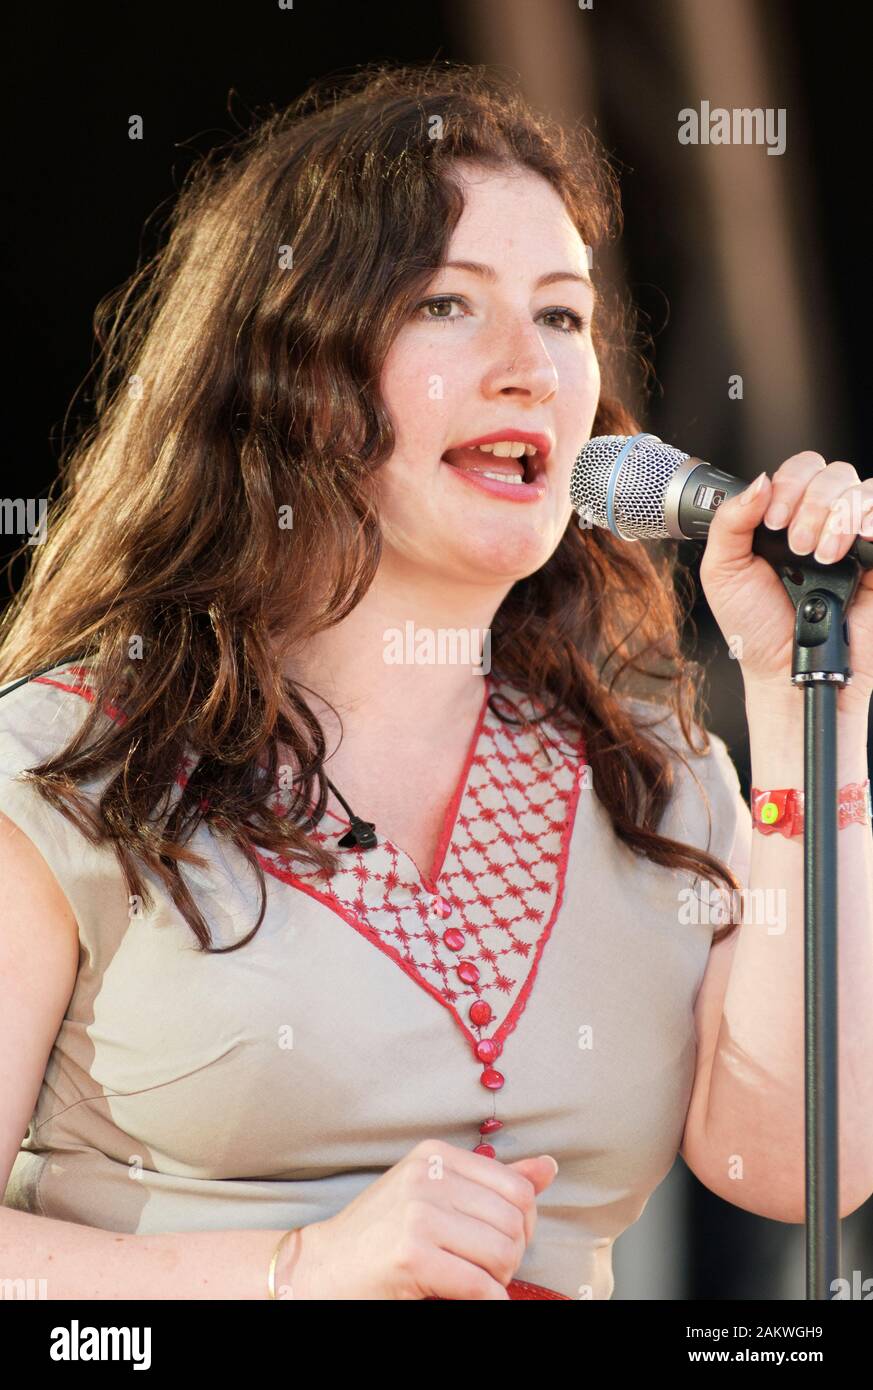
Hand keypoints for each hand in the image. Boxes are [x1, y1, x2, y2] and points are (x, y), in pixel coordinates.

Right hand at [279, 1138, 558, 1298]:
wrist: (322, 1268)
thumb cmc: (380, 1234)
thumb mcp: (433, 1194)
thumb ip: (492, 1182)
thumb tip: (549, 1167)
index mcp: (436, 1156)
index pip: (518, 1189)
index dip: (523, 1225)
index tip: (503, 1244)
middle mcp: (429, 1176)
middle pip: (515, 1222)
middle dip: (511, 1256)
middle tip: (487, 1271)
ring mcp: (419, 1213)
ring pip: (503, 1253)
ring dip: (497, 1280)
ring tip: (473, 1282)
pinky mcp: (412, 1254)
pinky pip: (479, 1285)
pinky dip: (487, 1301)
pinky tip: (471, 1299)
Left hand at [698, 451, 872, 707]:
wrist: (787, 673)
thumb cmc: (756, 630)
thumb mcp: (724, 572)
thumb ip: (731, 521)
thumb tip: (759, 481)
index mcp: (784, 520)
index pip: (798, 472)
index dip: (787, 486)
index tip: (772, 522)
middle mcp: (821, 525)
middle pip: (832, 474)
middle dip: (810, 505)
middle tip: (796, 547)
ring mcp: (853, 541)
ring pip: (862, 490)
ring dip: (836, 517)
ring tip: (822, 558)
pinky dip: (869, 521)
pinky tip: (853, 547)